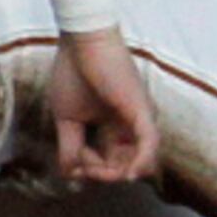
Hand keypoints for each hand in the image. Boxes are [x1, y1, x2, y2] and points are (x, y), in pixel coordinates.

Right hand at [48, 27, 158, 182]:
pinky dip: (140, 164)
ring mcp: (138, 119)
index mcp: (113, 128)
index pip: (108, 163)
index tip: (72, 165)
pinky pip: (149, 145)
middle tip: (82, 168)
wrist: (81, 40)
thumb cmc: (73, 72)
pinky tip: (125, 175)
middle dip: (101, 175)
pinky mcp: (142, 110)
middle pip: (123, 167)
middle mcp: (130, 126)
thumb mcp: (67, 119)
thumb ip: (69, 147)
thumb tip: (71, 175)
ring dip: (114, 173)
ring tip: (94, 168)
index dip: (89, 171)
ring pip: (137, 162)